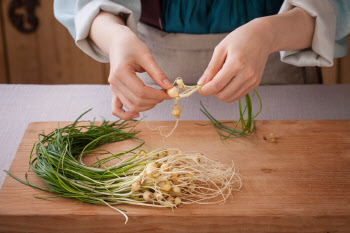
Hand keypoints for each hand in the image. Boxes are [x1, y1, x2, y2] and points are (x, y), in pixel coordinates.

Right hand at [108, 26, 171, 119]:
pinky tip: (138, 114)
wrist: (117, 43)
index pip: (141, 91)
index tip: (170, 93)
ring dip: (147, 106)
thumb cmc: (132, 46)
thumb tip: (169, 87)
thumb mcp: (146, 56)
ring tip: (158, 98)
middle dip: (155, 101)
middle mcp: (114, 82)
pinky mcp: (114, 91)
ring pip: (130, 106)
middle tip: (167, 95)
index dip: (157, 95)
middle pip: (136, 101)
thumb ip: (157, 73)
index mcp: (121, 72)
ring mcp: (113, 88)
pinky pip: (116, 109)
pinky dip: (126, 115)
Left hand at [198, 7, 314, 102]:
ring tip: (218, 81)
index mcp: (236, 63)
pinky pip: (238, 95)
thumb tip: (201, 83)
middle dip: (212, 92)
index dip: (205, 90)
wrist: (263, 36)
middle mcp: (246, 74)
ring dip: (220, 93)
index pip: (217, 85)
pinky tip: (228, 81)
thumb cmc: (240, 39)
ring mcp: (252, 80)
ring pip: (230, 98)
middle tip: (209, 83)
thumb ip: (211, 68)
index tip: (199, 89)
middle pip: (223, 95)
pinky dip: (230, 92)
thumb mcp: (221, 49)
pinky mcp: (255, 83)